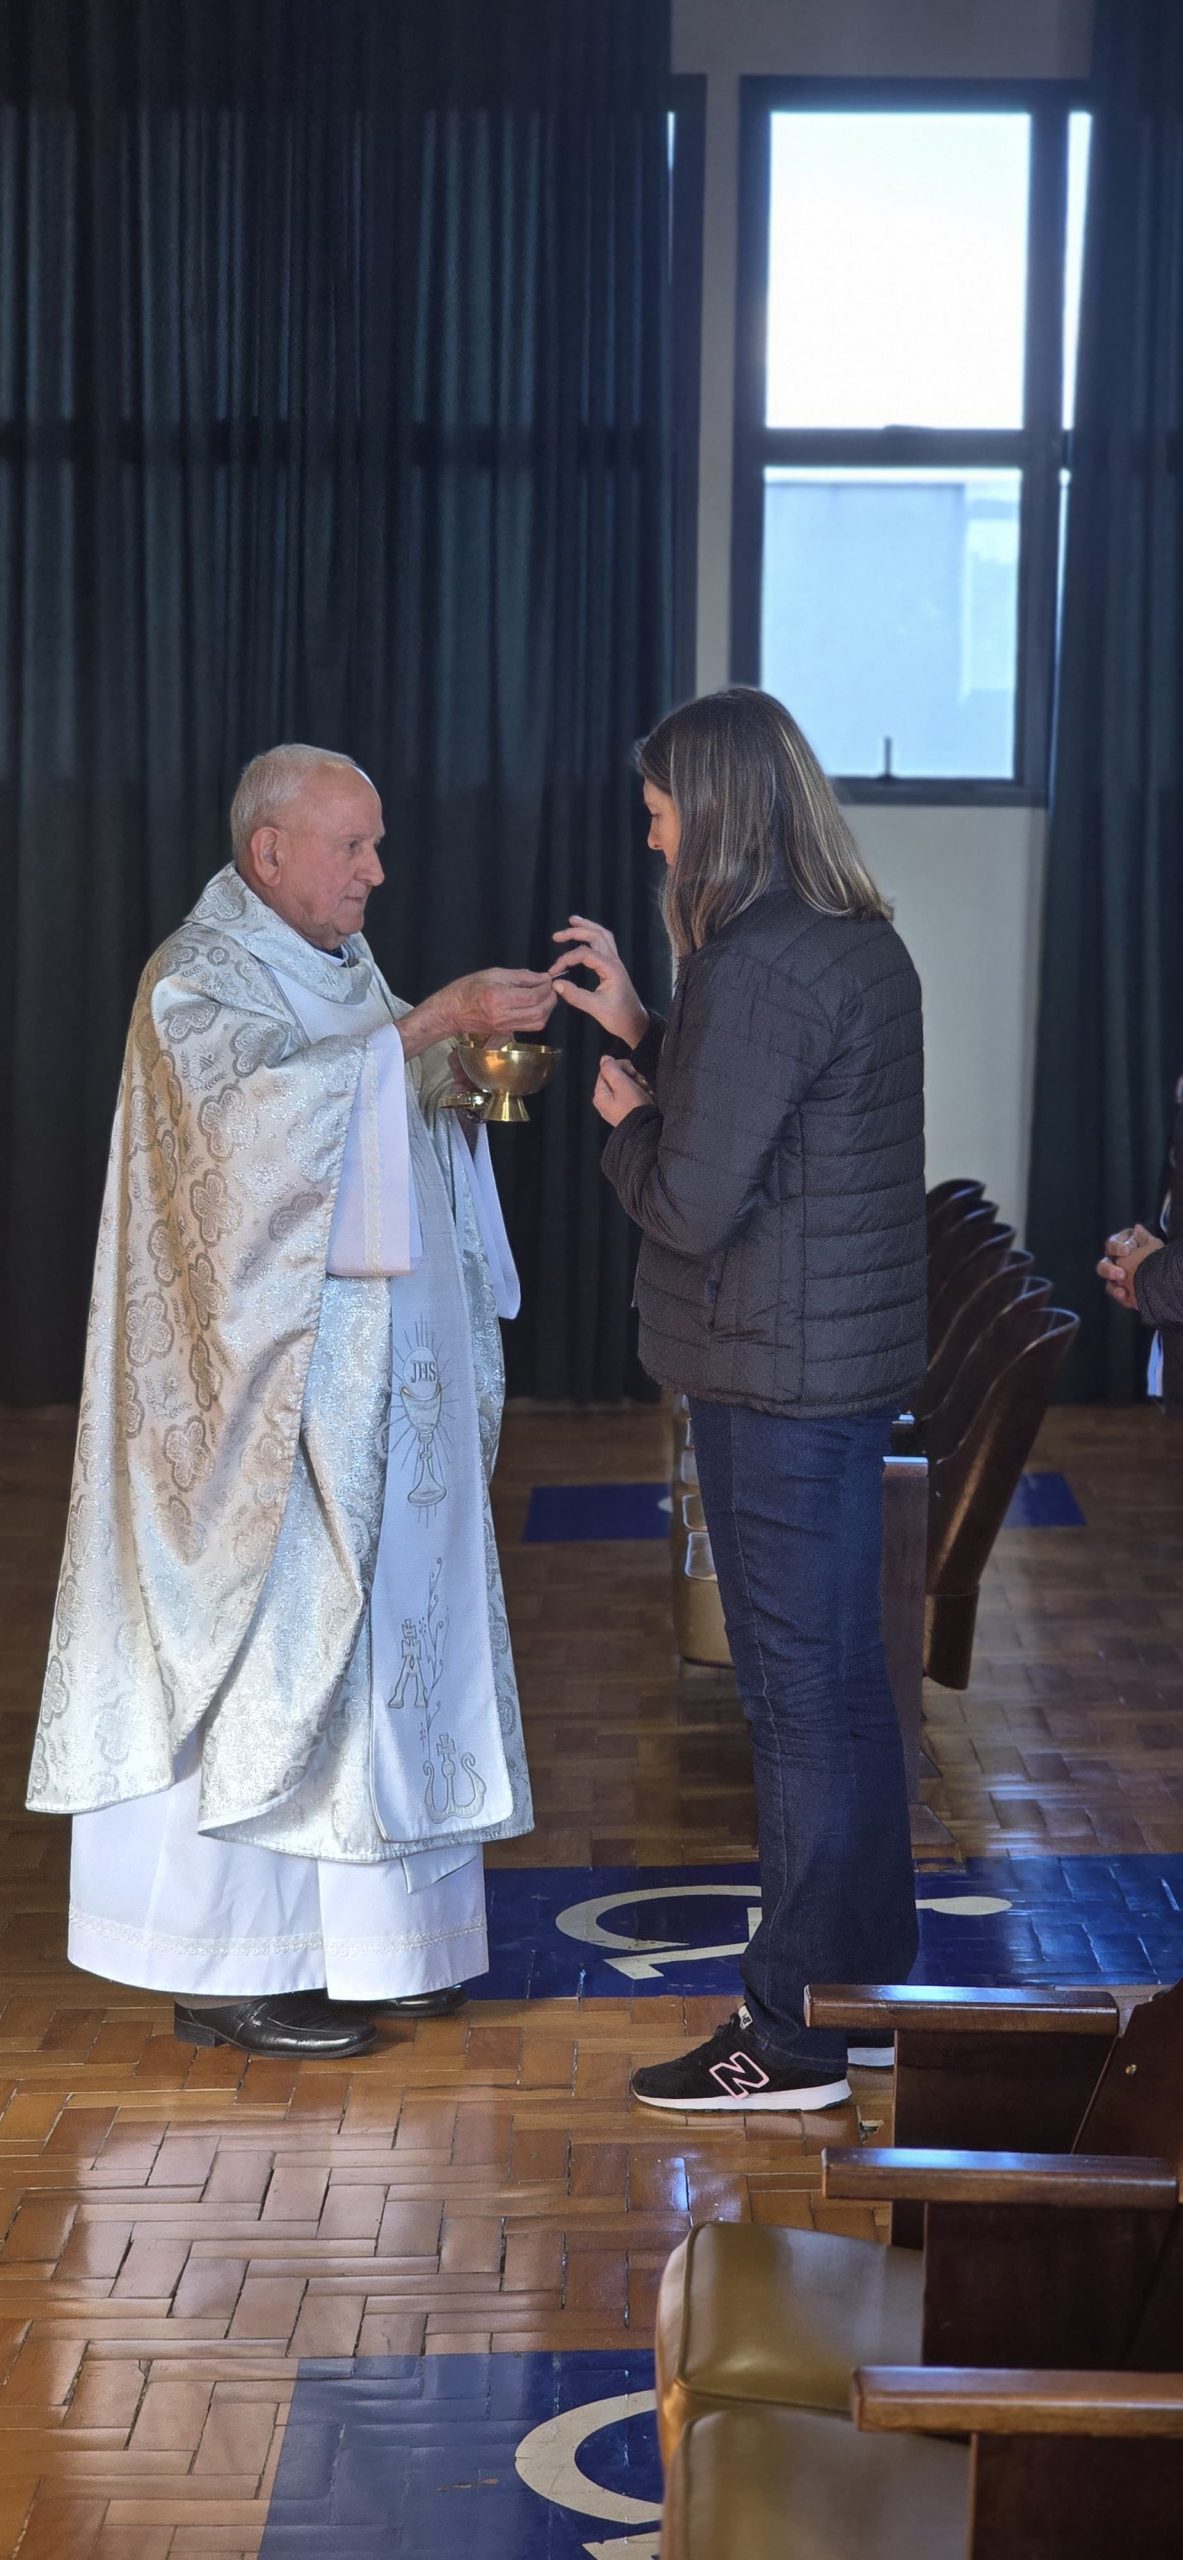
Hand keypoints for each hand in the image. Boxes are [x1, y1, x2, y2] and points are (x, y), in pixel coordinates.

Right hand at [439, 967, 556, 1040]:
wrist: (453, 1011)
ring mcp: (505, 1026)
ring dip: (547, 1010)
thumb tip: (543, 978)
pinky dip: (539, 1016)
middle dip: (550, 999)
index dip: (545, 988)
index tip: (548, 979)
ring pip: (538, 1022)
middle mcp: (503, 1015)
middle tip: (550, 988)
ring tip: (546, 997)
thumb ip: (521, 976)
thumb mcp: (494, 974)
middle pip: (539, 1011)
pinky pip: (530, 1027)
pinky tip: (537, 1006)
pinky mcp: (507, 1032)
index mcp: (498, 997)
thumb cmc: (469, 988)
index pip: (532, 996)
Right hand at [550, 916, 648, 1047]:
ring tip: (572, 921)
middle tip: (557, 936)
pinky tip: (584, 937)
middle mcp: (614, 961)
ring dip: (588, 927)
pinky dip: (593, 936)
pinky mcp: (613, 967)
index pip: (584, 954)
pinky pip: (604, 944)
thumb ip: (576, 995)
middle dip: (576, 932)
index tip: (553, 972)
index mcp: (611, 968)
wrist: (635, 1023)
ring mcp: (615, 962)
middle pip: (596, 935)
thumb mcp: (596, 1008)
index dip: (566, 960)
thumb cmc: (618, 1017)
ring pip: (603, 936)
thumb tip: (556, 984)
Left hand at [592, 1054, 653, 1128]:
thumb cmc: (635, 1108)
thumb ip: (611, 1068)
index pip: (608, 1069)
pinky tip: (648, 1098)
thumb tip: (605, 1059)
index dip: (622, 1067)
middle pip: (618, 1077)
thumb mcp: (622, 1083)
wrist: (648, 1129)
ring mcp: (617, 1107)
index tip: (634, 1073)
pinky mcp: (628, 1110)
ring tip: (646, 1093)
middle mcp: (606, 1102)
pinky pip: (634, 1094)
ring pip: (627, 1084)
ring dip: (639, 1084)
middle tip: (641, 1084)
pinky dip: (642, 1093)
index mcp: (600, 1095)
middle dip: (632, 1077)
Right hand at [1096, 1222, 1163, 1307]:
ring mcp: (1115, 1279)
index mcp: (1118, 1248)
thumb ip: (1143, 1237)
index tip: (1127, 1251)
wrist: (1160, 1271)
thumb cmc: (1152, 1252)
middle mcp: (1113, 1263)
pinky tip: (1128, 1299)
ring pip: (1108, 1284)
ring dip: (1114, 1289)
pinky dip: (1122, 1298)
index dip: (1117, 1247)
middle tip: (1121, 1274)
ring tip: (1122, 1292)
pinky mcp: (1121, 1291)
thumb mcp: (1151, 1243)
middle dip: (1110, 1271)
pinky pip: (1117, 1295)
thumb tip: (1137, 1228)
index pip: (1111, 1245)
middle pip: (1103, 1266)